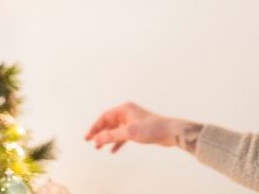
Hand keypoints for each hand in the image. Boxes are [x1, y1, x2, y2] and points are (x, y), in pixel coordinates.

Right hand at [84, 102, 202, 153]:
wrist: (170, 132)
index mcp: (124, 109)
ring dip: (106, 138)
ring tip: (98, 147)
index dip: (95, 127)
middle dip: (99, 133)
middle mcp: (127, 113)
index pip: (104, 117)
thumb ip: (111, 136)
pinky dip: (117, 142)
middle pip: (108, 123)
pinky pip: (123, 135)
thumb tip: (97, 140)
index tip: (87, 137)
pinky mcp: (137, 129)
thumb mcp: (129, 133)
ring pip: (115, 129)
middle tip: (89, 141)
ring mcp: (132, 121)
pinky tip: (112, 150)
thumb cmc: (152, 128)